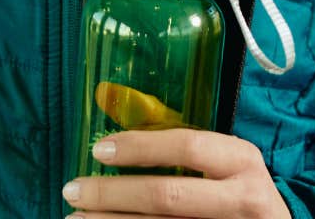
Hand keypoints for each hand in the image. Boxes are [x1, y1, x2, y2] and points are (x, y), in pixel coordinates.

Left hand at [61, 129, 289, 217]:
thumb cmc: (240, 189)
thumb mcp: (227, 162)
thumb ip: (185, 148)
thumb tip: (116, 117)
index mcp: (242, 159)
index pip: (188, 145)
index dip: (140, 147)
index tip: (99, 150)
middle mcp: (242, 197)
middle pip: (166, 195)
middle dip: (112, 194)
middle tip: (72, 190)